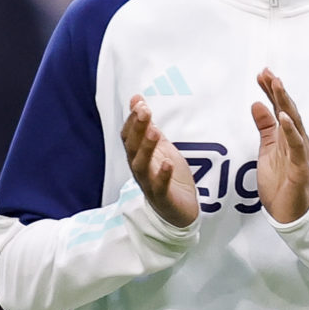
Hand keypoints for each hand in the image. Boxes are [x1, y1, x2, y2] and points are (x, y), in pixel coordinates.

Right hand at [121, 95, 198, 226]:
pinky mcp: (163, 198)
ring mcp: (149, 184)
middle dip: (138, 129)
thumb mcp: (159, 146)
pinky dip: (162, 175)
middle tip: (144, 111)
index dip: (133, 119)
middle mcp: (139, 169)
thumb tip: (137, 98)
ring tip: (154, 131)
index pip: (129, 136)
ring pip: (142, 166)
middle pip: (133, 148)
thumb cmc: (167, 176)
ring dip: (147, 148)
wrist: (179, 211)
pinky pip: (159, 187)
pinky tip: (166, 164)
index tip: (139, 102)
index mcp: (137, 156)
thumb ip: (147, 125)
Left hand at [251, 68, 308, 223]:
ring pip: (294, 123)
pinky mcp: (300, 167)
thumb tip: (256, 104)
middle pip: (288, 110)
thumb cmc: (281, 183)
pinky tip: (283, 117)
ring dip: (285, 103)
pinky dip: (290, 130)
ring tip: (277, 85)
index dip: (271, 91)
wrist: (290, 213)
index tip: (261, 74)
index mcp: (287, 137)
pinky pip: (296, 145)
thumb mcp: (268, 151)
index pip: (279, 109)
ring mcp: (300, 153)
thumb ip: (265, 128)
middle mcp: (296, 141)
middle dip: (278, 91)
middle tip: (268, 72)